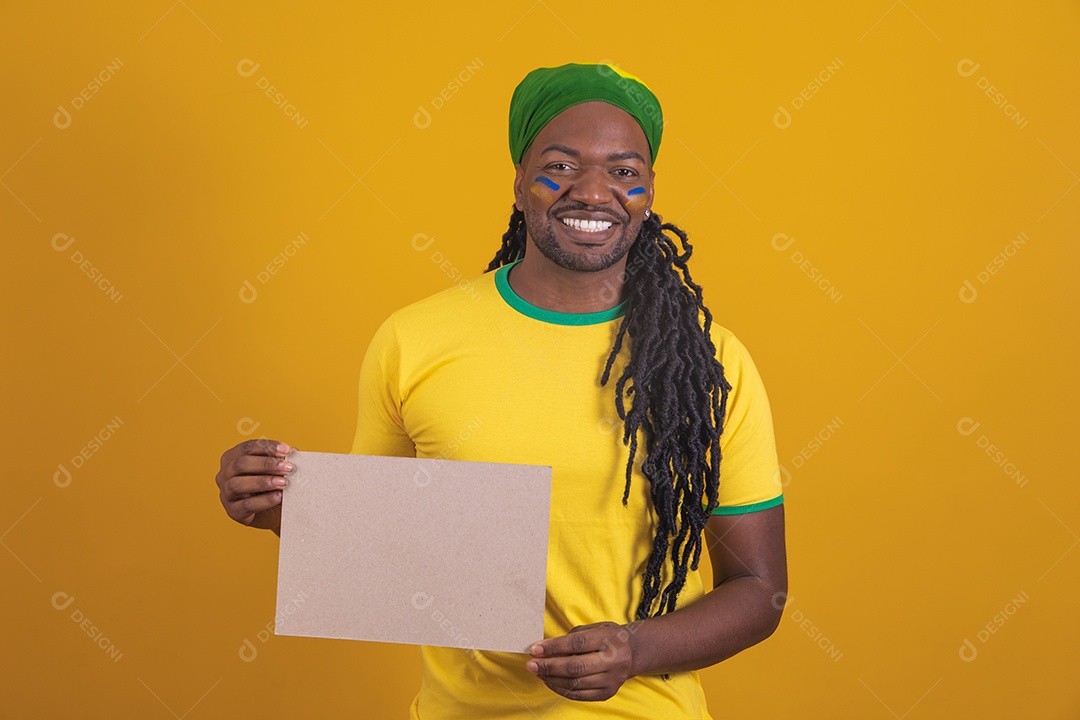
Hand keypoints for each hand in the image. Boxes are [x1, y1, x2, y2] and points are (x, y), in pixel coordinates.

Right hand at [215, 439, 296, 533]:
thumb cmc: (270, 485)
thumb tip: (293, 452)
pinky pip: (246, 505)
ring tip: (284, 482)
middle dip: (267, 464)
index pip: (247, 447)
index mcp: (232, 458)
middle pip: (241, 464)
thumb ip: (281, 459)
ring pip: (238, 484)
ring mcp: (226, 494)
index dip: (267, 447)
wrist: (272, 512)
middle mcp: (224, 474)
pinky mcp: (233, 511)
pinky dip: (264, 500)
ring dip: (263, 482)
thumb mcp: (275, 469)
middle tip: (288, 467)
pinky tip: (279, 497)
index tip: (287, 450)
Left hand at [525, 621, 639, 701]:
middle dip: (549, 666)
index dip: (554, 647)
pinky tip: (550, 681)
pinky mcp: (608, 693)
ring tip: (538, 672)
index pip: (578, 643)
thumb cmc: (608, 637)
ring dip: (552, 679)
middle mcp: (614, 660)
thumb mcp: (594, 628)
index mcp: (610, 638)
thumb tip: (545, 649)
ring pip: (576, 683)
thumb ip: (572, 638)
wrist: (633, 652)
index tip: (536, 649)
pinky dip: (561, 689)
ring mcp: (612, 679)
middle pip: (576, 667)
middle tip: (531, 664)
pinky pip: (580, 695)